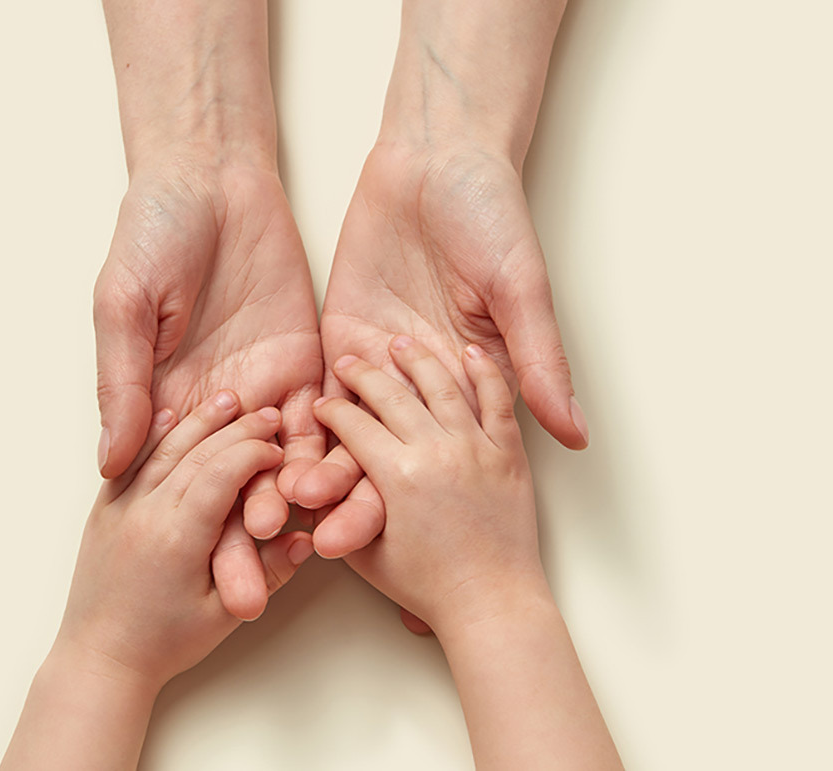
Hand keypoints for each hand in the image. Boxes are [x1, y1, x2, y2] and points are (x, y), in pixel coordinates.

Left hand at [59, 392, 313, 684]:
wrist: (100, 657)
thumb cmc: (163, 644)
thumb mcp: (223, 614)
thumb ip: (269, 572)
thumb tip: (306, 538)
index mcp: (179, 538)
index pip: (223, 473)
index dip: (255, 453)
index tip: (279, 445)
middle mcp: (147, 513)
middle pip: (198, 453)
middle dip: (237, 429)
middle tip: (267, 413)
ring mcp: (122, 508)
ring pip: (165, 450)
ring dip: (200, 421)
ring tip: (228, 401)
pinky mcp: (104, 509)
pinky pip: (130, 463)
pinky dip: (153, 436)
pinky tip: (170, 415)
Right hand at [93, 163, 323, 615]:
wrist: (212, 178)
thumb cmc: (151, 234)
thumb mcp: (124, 307)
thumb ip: (124, 382)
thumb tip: (111, 460)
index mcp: (173, 402)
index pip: (184, 481)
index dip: (192, 528)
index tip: (201, 579)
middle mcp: (224, 406)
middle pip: (237, 486)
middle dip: (244, 541)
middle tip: (252, 596)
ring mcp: (271, 386)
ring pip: (289, 461)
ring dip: (299, 507)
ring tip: (309, 553)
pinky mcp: (312, 360)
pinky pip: (331, 414)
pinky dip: (338, 450)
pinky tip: (347, 488)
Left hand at [294, 143, 584, 563]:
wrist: (437, 163)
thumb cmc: (491, 219)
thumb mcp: (520, 289)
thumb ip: (536, 360)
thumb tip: (575, 434)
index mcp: (467, 387)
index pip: (442, 460)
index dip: (415, 501)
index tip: (386, 537)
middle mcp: (419, 390)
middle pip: (387, 459)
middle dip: (353, 501)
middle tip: (320, 543)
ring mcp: (374, 370)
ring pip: (344, 436)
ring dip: (316, 471)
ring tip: (286, 508)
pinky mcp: (337, 343)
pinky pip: (314, 392)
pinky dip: (293, 423)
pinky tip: (268, 454)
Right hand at [312, 336, 541, 629]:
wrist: (492, 602)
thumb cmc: (430, 588)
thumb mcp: (366, 556)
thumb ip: (339, 515)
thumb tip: (313, 494)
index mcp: (397, 475)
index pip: (353, 425)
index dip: (331, 409)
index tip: (322, 401)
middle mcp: (436, 451)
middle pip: (391, 395)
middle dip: (363, 374)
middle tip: (349, 361)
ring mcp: (476, 448)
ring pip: (442, 386)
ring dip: (417, 360)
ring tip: (402, 343)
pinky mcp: (508, 453)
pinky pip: (498, 401)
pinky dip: (485, 372)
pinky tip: (470, 352)